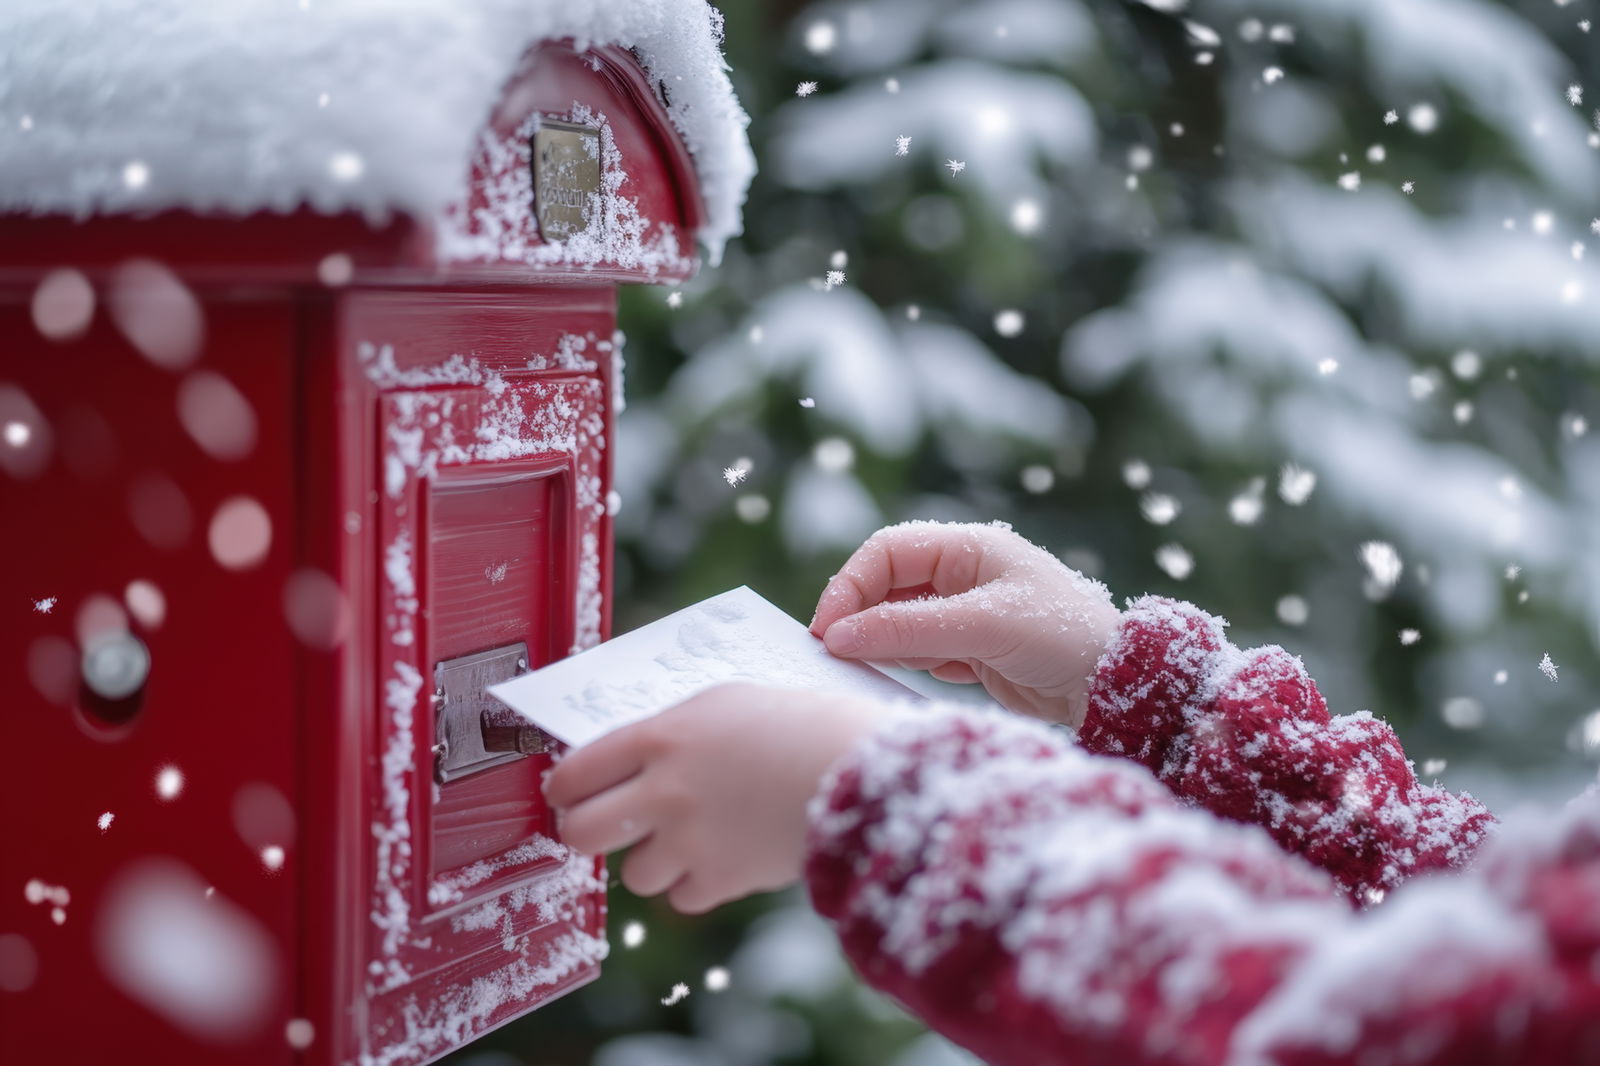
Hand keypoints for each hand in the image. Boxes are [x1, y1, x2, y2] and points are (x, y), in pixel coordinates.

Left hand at [543, 683, 891, 913]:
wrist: (865, 774)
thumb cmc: (808, 726)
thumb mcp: (731, 703)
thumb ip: (676, 730)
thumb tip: (635, 754)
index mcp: (663, 736)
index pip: (574, 770)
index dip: (563, 788)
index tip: (568, 794)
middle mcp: (665, 790)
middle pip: (580, 831)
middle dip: (586, 832)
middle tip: (605, 826)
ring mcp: (690, 840)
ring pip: (633, 872)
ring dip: (654, 860)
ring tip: (691, 837)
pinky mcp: (721, 880)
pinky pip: (682, 897)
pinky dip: (697, 884)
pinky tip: (725, 854)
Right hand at [809, 521, 1119, 726]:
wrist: (1120, 686)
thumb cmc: (1063, 637)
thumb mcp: (982, 627)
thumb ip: (907, 629)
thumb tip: (838, 635)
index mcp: (968, 548)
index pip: (886, 553)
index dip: (849, 586)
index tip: (827, 630)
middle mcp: (964, 574)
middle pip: (886, 586)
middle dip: (860, 617)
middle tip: (835, 654)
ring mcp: (967, 612)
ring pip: (900, 621)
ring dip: (885, 643)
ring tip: (877, 667)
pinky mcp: (974, 650)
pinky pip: (923, 651)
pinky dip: (913, 663)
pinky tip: (932, 676)